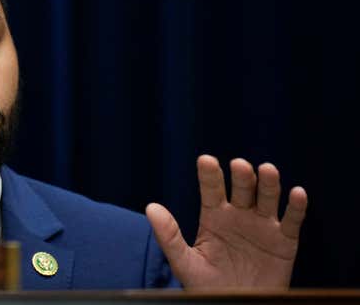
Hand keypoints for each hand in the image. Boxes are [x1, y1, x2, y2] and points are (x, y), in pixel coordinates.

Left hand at [146, 155, 306, 287]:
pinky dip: (296, 207)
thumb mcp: (185, 263)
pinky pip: (292, 221)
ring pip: (267, 198)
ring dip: (269, 183)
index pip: (211, 190)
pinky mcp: (284, 241)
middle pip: (243, 188)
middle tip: (239, 165)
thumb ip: (169, 236)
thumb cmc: (207, 286)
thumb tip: (150, 208)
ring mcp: (262, 226)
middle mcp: (239, 215)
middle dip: (242, 176)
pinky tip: (297, 193)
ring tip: (267, 170)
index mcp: (214, 216)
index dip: (209, 175)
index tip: (206, 160)